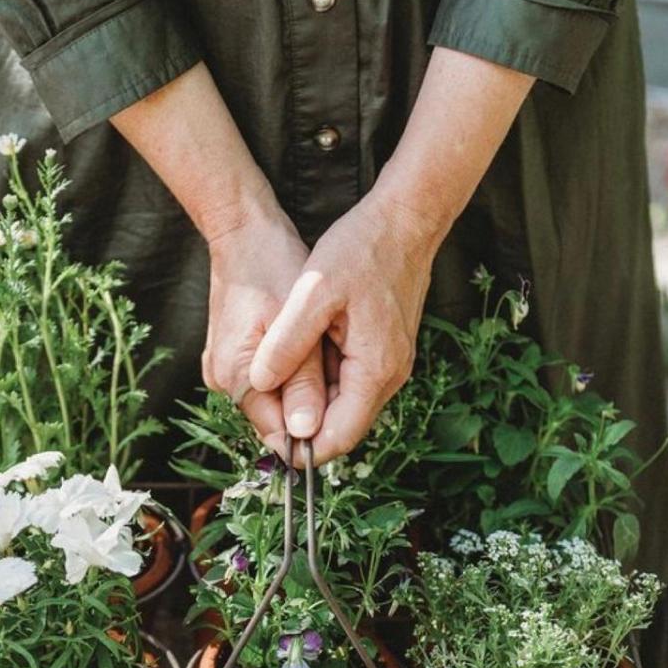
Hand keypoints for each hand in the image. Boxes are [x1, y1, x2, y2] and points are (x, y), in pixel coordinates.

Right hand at [203, 195, 325, 457]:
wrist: (245, 232)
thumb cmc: (274, 266)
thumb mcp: (302, 324)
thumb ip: (304, 383)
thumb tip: (306, 434)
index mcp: (236, 376)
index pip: (278, 434)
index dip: (314, 435)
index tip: (345, 416)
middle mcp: (223, 381)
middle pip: (277, 420)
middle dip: (311, 407)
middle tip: (340, 375)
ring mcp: (223, 371)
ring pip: (276, 401)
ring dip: (305, 390)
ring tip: (326, 356)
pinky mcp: (231, 358)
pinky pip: (270, 381)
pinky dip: (294, 374)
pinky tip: (310, 349)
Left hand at [249, 189, 441, 464]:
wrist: (406, 219)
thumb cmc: (362, 248)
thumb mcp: (313, 291)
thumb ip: (287, 342)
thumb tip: (260, 384)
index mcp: (374, 371)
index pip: (337, 438)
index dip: (300, 448)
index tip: (266, 439)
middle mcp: (389, 378)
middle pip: (341, 428)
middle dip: (302, 427)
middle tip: (262, 407)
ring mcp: (391, 367)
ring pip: (344, 408)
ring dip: (310, 404)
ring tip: (275, 381)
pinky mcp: (385, 353)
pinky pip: (351, 385)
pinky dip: (322, 384)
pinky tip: (297, 361)